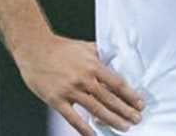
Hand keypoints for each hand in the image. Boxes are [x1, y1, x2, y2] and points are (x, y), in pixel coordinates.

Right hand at [16, 35, 143, 135]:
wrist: (34, 48)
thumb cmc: (60, 47)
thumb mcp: (85, 47)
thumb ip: (100, 55)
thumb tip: (116, 59)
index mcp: (93, 65)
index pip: (117, 84)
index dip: (130, 95)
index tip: (140, 104)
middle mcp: (84, 79)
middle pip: (110, 99)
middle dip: (126, 111)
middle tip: (137, 120)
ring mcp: (70, 90)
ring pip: (96, 109)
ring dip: (112, 120)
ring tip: (124, 128)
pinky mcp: (56, 100)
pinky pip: (73, 118)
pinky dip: (84, 129)